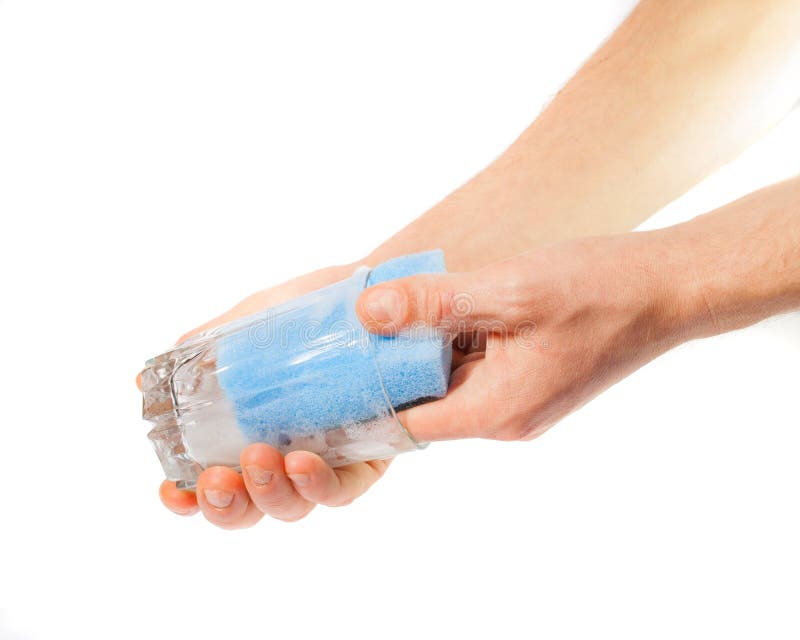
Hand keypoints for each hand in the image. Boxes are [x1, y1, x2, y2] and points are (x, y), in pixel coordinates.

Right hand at [140, 263, 392, 528]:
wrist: (370, 293)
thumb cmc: (303, 317)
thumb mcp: (247, 328)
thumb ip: (201, 355)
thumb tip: (142, 382)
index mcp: (247, 437)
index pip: (213, 486)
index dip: (188, 501)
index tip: (170, 492)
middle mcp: (284, 458)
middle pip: (249, 508)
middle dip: (226, 505)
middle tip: (215, 480)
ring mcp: (326, 461)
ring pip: (295, 504)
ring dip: (270, 492)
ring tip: (258, 458)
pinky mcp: (368, 457)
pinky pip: (345, 487)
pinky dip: (321, 484)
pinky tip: (303, 461)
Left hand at [358, 232, 686, 441]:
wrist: (669, 289)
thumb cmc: (601, 290)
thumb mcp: (510, 289)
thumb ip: (436, 302)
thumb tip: (366, 311)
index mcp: (496, 411)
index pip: (406, 424)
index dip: (364, 398)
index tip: (329, 368)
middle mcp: (503, 417)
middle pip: (422, 402)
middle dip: (386, 366)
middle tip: (346, 325)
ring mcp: (517, 400)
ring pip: (445, 381)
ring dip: (418, 349)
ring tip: (383, 308)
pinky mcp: (528, 378)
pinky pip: (472, 367)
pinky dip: (449, 340)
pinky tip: (436, 304)